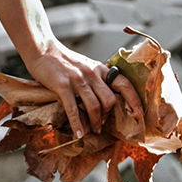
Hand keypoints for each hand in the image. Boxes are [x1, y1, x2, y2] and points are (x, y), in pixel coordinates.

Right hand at [25, 38, 139, 140]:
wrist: (41, 48)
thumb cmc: (62, 60)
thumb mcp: (85, 66)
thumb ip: (95, 79)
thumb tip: (103, 99)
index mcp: (100, 68)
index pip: (124, 84)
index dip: (134, 100)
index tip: (139, 114)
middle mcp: (92, 73)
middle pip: (109, 100)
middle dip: (107, 116)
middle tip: (102, 124)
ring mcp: (77, 79)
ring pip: (94, 106)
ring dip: (95, 122)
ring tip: (92, 130)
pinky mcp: (62, 85)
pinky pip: (72, 108)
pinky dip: (77, 123)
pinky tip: (78, 133)